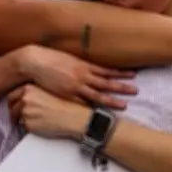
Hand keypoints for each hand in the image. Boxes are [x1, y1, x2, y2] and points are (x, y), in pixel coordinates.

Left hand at [8, 84, 89, 138]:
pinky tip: (41, 125)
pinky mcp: (28, 124)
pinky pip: (25, 127)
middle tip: (17, 116)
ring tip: (35, 121)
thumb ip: (34, 93)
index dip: (13, 102)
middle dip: (14, 111)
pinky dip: (30, 127)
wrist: (73, 116)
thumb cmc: (65, 103)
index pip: (13, 95)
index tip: (14, 105)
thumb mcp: (48, 90)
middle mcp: (24, 99)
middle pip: (11, 106)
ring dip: (23, 120)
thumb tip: (25, 98)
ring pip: (17, 118)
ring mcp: (25, 112)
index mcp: (29, 88)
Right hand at [17, 45, 136, 109]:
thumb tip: (90, 68)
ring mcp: (76, 86)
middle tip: (136, 91)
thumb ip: (81, 65)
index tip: (133, 75)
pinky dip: (93, 108)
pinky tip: (101, 113)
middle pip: (107, 83)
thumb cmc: (51, 58)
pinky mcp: (67, 95)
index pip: (107, 70)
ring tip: (125, 105)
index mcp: (84, 65)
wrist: (36, 62)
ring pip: (98, 95)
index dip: (120, 73)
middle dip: (122, 87)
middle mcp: (83, 75)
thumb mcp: (69, 59)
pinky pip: (83, 103)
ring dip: (112, 100)